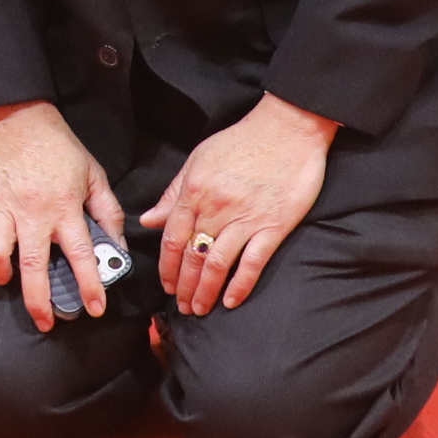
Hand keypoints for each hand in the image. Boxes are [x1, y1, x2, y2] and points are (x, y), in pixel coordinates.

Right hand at [0, 101, 122, 333]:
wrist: (14, 114)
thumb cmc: (57, 145)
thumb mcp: (92, 173)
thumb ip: (106, 210)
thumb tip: (116, 245)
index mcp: (64, 207)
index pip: (81, 255)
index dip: (90, 286)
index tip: (96, 308)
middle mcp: (32, 214)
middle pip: (34, 269)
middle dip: (39, 303)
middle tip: (46, 323)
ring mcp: (2, 209)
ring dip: (3, 278)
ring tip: (9, 283)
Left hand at [144, 94, 336, 316]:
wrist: (288, 128)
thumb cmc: (242, 141)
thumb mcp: (199, 158)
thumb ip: (174, 192)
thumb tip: (149, 219)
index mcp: (194, 191)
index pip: (172, 238)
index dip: (167, 267)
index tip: (166, 285)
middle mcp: (216, 208)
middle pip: (192, 256)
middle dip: (183, 286)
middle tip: (181, 306)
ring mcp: (246, 218)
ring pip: (217, 264)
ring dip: (205, 291)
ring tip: (199, 308)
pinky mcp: (274, 226)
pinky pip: (253, 262)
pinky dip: (240, 285)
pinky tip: (230, 301)